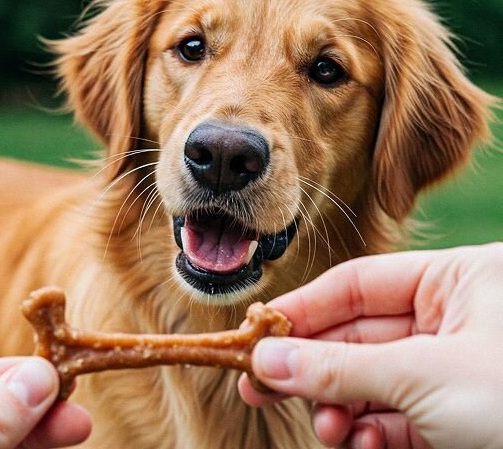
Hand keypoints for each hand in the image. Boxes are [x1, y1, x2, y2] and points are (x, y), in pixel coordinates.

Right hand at [238, 243, 502, 448]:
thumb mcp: (426, 378)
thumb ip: (340, 369)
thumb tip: (266, 361)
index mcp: (459, 282)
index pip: (358, 285)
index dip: (303, 312)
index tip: (257, 337)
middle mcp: (455, 320)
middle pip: (358, 337)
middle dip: (313, 369)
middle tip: (258, 388)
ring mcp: (456, 370)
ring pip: (373, 382)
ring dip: (341, 409)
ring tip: (328, 430)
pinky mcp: (458, 416)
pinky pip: (398, 417)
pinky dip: (373, 434)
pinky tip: (364, 446)